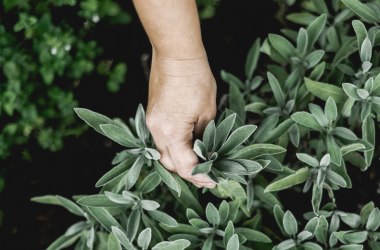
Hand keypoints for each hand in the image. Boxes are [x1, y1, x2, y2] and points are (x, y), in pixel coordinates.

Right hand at [146, 53, 216, 187]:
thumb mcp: (208, 111)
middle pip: (170, 164)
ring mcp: (152, 124)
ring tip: (199, 164)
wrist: (176, 56)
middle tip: (208, 176)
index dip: (201, 176)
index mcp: (171, 132)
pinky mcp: (152, 117)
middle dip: (189, 173)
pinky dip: (174, 148)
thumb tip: (204, 149)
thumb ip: (204, 135)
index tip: (214, 180)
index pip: (185, 166)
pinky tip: (188, 148)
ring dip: (180, 162)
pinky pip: (161, 141)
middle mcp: (156, 131)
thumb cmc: (195, 79)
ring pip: (164, 154)